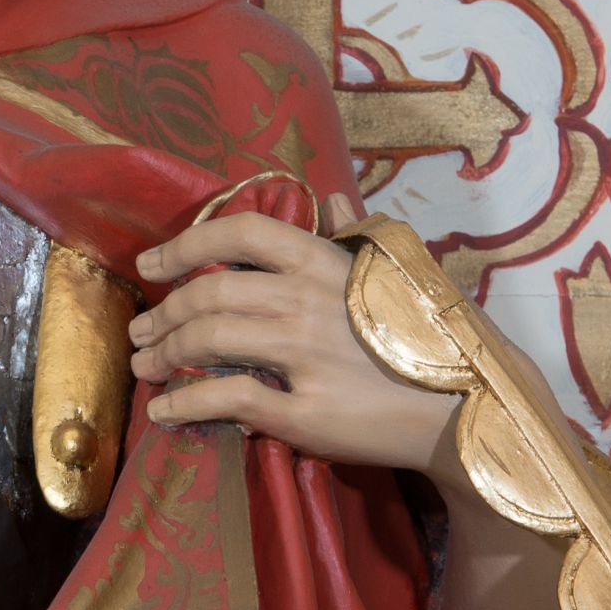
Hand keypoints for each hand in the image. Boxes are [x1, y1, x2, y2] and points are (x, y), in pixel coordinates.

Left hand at [133, 212, 459, 471]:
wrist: (468, 405)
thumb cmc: (434, 335)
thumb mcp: (401, 269)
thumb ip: (356, 235)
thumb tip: (333, 198)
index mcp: (327, 262)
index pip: (242, 232)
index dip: (187, 243)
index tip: (152, 263)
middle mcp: (310, 301)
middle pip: (211, 291)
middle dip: (163, 311)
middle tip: (142, 329)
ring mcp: (305, 356)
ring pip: (208, 341)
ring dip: (163, 353)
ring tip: (146, 365)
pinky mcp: (304, 411)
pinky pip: (225, 399)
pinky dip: (183, 404)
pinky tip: (163, 411)